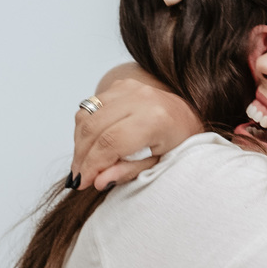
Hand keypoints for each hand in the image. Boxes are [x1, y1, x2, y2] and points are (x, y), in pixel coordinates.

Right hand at [72, 78, 201, 190]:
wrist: (188, 115)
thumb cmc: (178, 140)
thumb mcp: (159, 161)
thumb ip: (128, 170)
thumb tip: (99, 181)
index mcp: (155, 119)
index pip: (111, 143)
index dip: (92, 165)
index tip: (82, 183)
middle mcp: (140, 98)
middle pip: (94, 129)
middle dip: (82, 157)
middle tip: (78, 178)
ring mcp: (128, 88)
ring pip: (86, 116)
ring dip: (79, 143)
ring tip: (83, 164)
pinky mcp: (119, 85)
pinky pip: (89, 107)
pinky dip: (85, 128)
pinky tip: (90, 145)